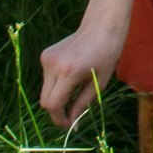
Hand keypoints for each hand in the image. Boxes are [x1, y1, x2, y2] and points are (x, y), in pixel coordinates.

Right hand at [37, 15, 126, 129]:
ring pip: (45, 90)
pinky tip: (71, 74)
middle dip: (57, 111)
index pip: (53, 105)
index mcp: (69, 72)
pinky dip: (56, 83)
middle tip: (71, 115)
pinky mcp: (45, 55)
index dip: (60, 118)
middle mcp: (53, 65)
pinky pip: (47, 78)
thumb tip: (72, 126)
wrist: (102, 25)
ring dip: (57, 96)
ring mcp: (46, 58)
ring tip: (76, 88)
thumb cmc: (107, 54)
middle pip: (45, 100)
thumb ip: (82, 105)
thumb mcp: (99, 83)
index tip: (69, 125)